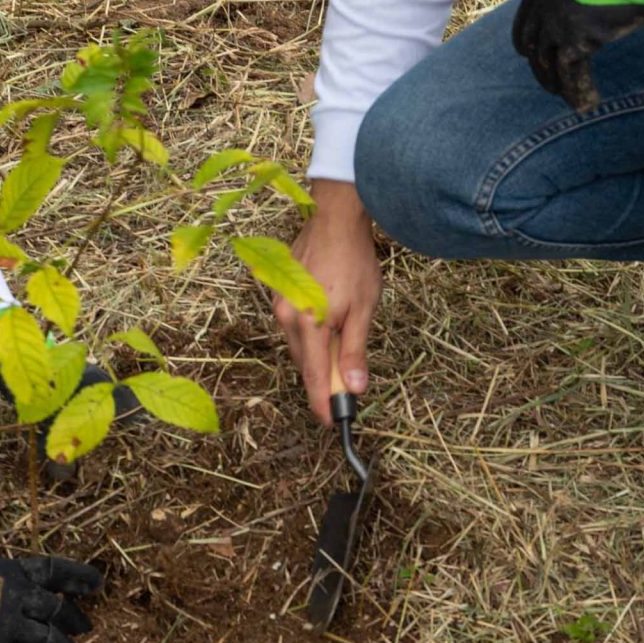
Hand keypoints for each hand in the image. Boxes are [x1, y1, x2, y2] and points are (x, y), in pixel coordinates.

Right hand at [0, 549, 102, 642]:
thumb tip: (8, 592)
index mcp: (12, 573)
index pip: (56, 571)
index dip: (79, 577)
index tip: (97, 584)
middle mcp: (19, 598)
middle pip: (58, 610)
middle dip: (75, 620)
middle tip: (85, 628)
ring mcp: (10, 628)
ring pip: (50, 642)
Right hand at [275, 181, 379, 425]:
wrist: (334, 219)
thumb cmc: (353, 260)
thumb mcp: (364, 308)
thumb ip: (355, 349)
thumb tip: (353, 386)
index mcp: (308, 323)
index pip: (314, 376)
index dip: (323, 403)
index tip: (333, 423)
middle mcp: (285, 317)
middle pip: (304, 363)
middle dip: (323, 379)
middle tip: (347, 388)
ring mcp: (279, 304)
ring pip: (299, 345)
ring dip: (318, 355)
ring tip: (342, 349)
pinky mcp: (279, 293)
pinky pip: (294, 327)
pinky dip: (311, 335)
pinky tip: (330, 324)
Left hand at [511, 0, 643, 111]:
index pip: (526, 18)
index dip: (527, 38)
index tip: (529, 52)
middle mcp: (544, 4)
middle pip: (533, 44)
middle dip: (538, 65)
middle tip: (547, 80)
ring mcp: (557, 24)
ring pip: (548, 63)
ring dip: (555, 83)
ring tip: (563, 96)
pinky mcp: (576, 41)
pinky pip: (572, 74)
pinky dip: (578, 91)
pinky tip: (587, 102)